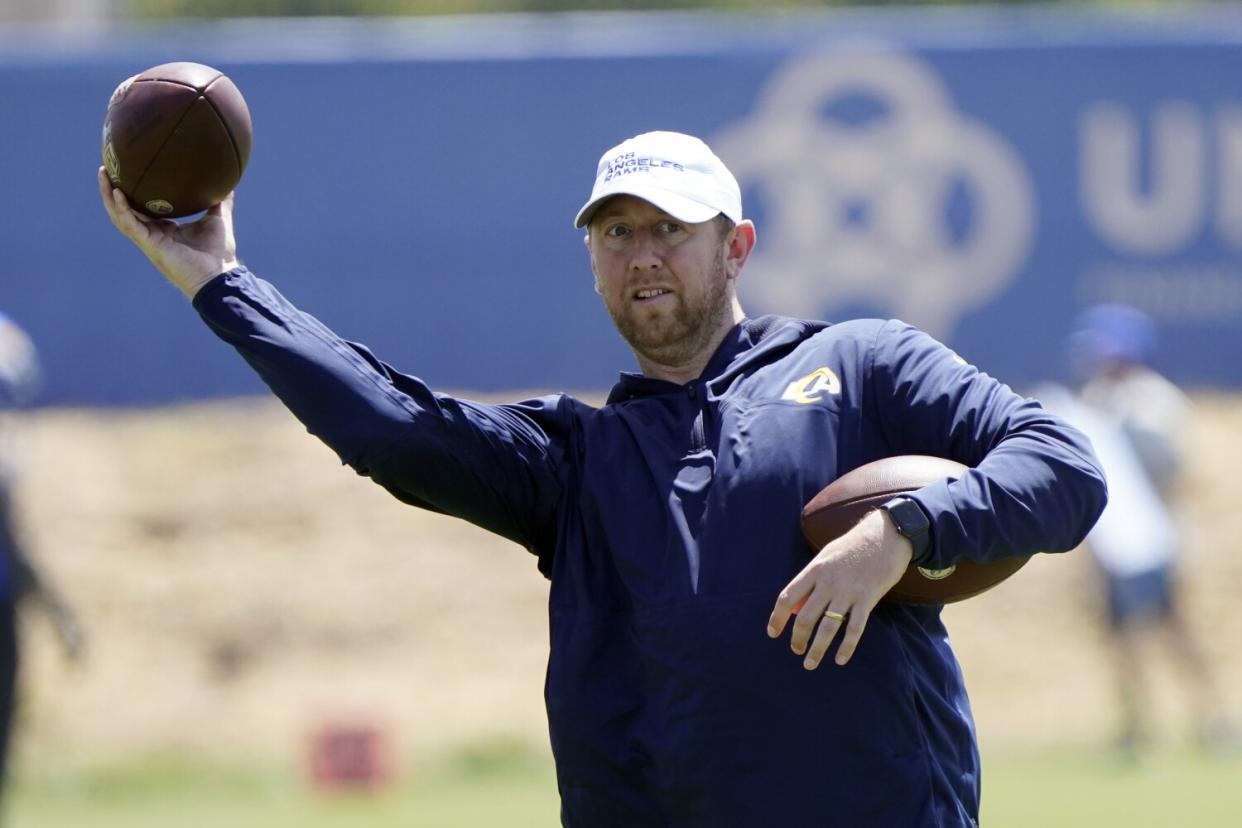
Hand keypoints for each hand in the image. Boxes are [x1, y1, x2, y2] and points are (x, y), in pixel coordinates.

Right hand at [98, 167, 239, 298]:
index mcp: (165, 228)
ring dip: (109, 196)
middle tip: (105, 168)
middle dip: (111, 190)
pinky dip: (122, 209)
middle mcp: (152, 233)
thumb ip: (220, 203)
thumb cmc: (218, 253)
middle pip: (124, 209)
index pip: (142, 207)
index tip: (127, 171)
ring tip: (103, 175)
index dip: (132, 192)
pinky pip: (130, 225)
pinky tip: (117, 193)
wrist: (219, 275)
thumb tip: (228, 184)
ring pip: (120, 216)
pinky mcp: (150, 245)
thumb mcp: (218, 220)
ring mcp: (149, 240)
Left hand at [767, 508, 912, 668]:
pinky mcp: (868, 599)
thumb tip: (797, 606)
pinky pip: (854, 629)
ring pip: (827, 627)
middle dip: (797, 638)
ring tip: (810, 663)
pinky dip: (846, 647)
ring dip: (816, 649)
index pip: (788, 597)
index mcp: (815, 569)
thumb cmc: (854, 546)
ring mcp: (848, 592)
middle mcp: (828, 582)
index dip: (777, 617)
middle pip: (805, 617)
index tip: (772, 632)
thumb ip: (812, 579)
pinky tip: (840, 659)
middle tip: (796, 650)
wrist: (886, 535)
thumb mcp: (826, 556)